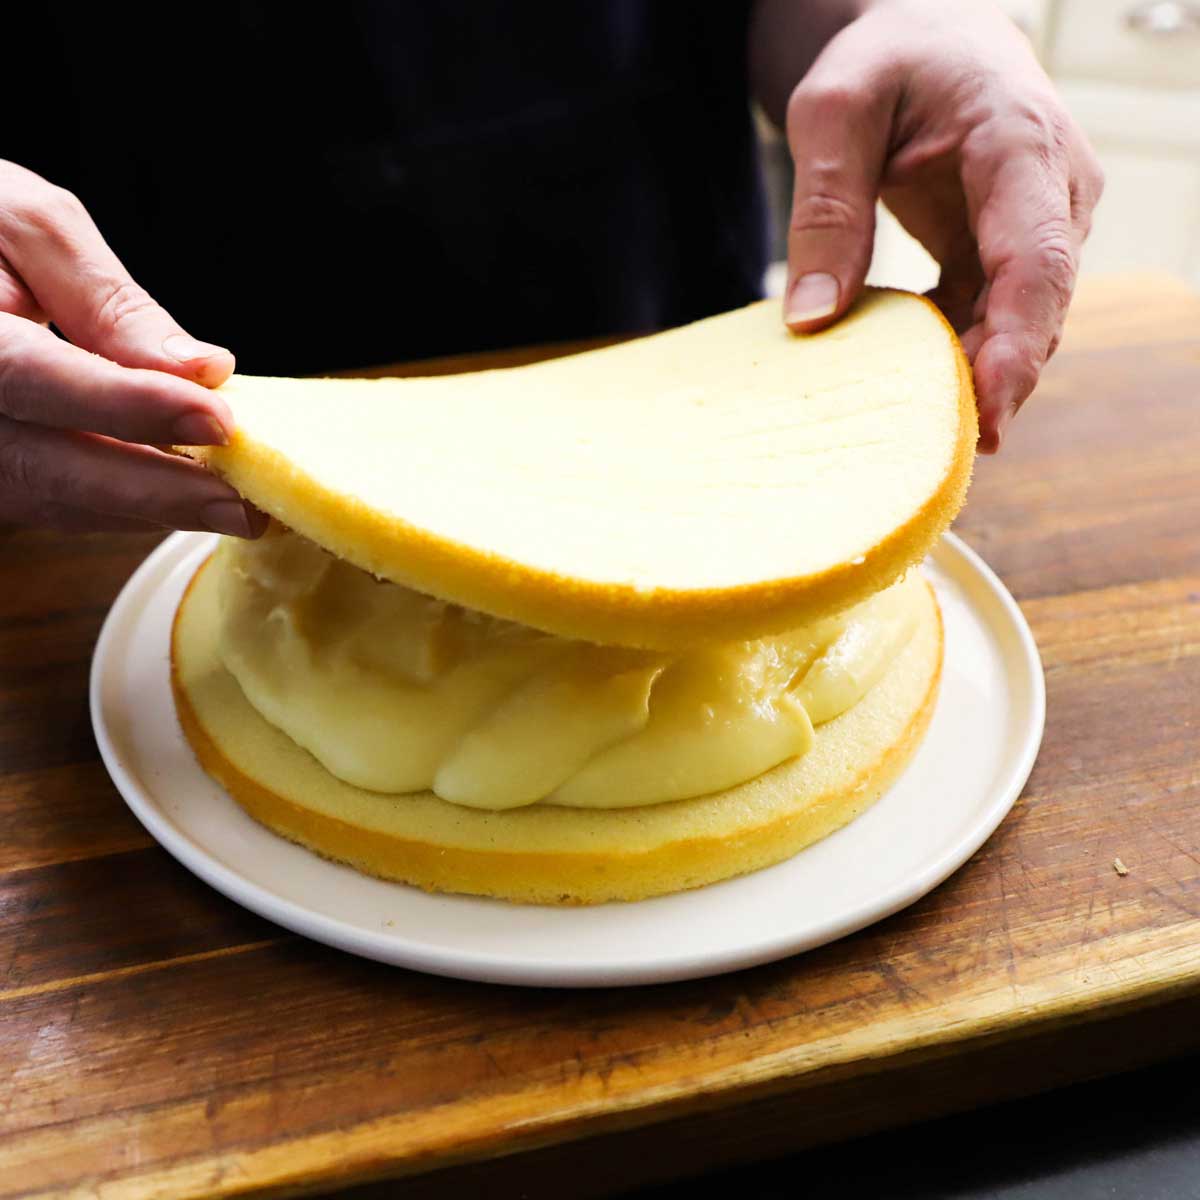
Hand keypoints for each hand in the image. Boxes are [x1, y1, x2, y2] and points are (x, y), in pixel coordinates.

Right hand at [0, 160, 263, 532]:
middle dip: (156, 490)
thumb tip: (201, 368)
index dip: (128, 405)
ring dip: (148, 509)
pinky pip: (50, 501)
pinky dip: (122, 504)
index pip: (33, 378)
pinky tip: (184, 495)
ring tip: (235, 509)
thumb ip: (107, 300)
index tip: (216, 420)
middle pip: (46, 465)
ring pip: (52, 499)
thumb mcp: (24, 224)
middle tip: (246, 507)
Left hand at [780, 1, 1103, 451]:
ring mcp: (1040, 223)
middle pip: (1040, 307)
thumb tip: (810, 321)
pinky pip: (994, 316)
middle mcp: (1052, 189)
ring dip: (974, 377)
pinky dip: (957, 354)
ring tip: (918, 435)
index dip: (1014, 345)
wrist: (923, 36)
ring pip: (1023, 322)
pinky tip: (911, 387)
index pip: (1037, 260)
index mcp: (1021, 144)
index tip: (983, 413)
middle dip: (996, 384)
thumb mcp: (831, 113)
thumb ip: (824, 211)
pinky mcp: (1013, 248)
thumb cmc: (884, 59)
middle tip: (938, 455)